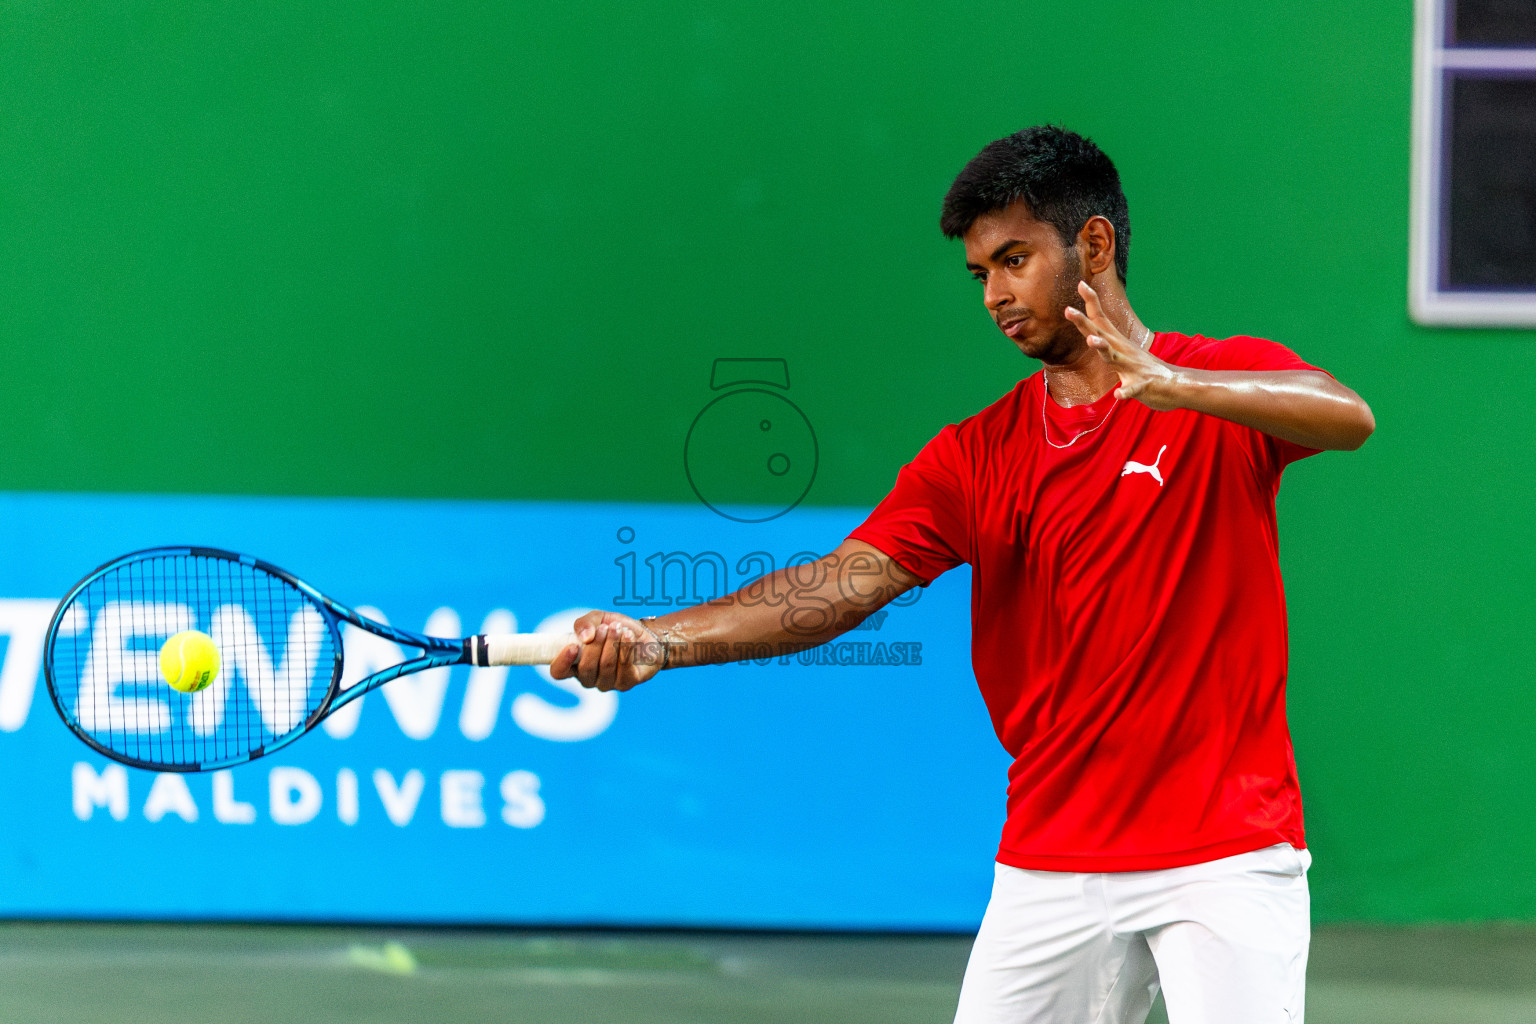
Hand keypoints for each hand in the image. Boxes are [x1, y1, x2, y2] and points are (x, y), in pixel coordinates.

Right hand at [548, 610, 666, 691]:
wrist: (645, 635)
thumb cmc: (616, 629)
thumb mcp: (598, 619)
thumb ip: (585, 623)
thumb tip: (585, 637)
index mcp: (574, 664)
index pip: (559, 672)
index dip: (562, 661)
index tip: (573, 646)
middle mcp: (588, 678)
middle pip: (585, 668)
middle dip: (596, 645)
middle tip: (606, 627)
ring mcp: (607, 683)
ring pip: (606, 666)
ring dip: (612, 643)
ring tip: (618, 628)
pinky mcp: (626, 683)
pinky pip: (624, 668)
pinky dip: (626, 648)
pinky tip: (629, 636)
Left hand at [1064, 281, 1179, 409]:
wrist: (1175, 384)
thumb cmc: (1144, 370)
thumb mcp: (1122, 354)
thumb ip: (1106, 345)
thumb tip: (1091, 334)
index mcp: (1117, 344)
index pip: (1101, 320)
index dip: (1090, 303)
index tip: (1080, 283)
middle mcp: (1123, 351)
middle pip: (1100, 334)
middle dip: (1084, 323)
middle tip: (1068, 310)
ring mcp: (1133, 367)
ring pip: (1114, 357)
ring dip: (1103, 348)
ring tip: (1092, 341)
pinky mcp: (1143, 385)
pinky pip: (1133, 389)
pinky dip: (1126, 391)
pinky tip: (1119, 395)